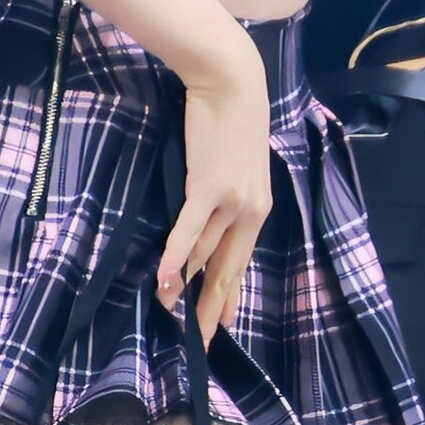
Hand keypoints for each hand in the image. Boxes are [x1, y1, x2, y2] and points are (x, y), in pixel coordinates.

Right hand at [155, 41, 272, 349]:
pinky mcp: (209, 186)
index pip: (240, 262)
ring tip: (167, 310)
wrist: (231, 84)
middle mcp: (250, 211)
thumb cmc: (231, 121)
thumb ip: (228, 196)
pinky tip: (166, 278)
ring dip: (185, 284)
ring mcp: (231, 201)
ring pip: (205, 253)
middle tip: (200, 340)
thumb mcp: (238, 166)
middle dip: (211, 306)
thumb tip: (208, 222)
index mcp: (258, 209)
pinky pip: (190, 229)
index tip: (220, 325)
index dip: (229, 296)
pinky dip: (177, 255)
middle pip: (227, 269)